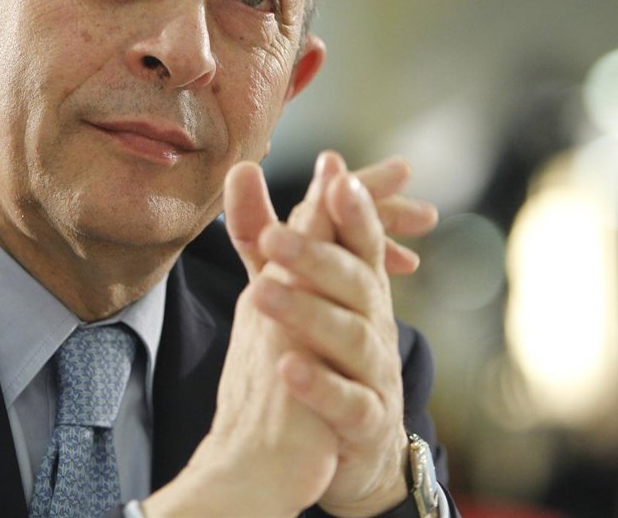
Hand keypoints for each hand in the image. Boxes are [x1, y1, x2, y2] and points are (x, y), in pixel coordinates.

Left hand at [144, 153, 430, 517]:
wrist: (344, 451)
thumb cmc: (320, 355)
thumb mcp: (290, 289)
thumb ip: (263, 234)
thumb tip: (243, 165)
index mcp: (358, 290)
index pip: (358, 241)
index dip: (352, 207)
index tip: (334, 171)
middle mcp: (375, 325)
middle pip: (355, 283)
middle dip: (318, 255)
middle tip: (274, 235)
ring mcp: (374, 375)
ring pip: (352, 339)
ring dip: (309, 312)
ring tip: (260, 292)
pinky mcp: (365, 425)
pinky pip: (349, 404)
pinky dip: (320, 385)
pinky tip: (287, 368)